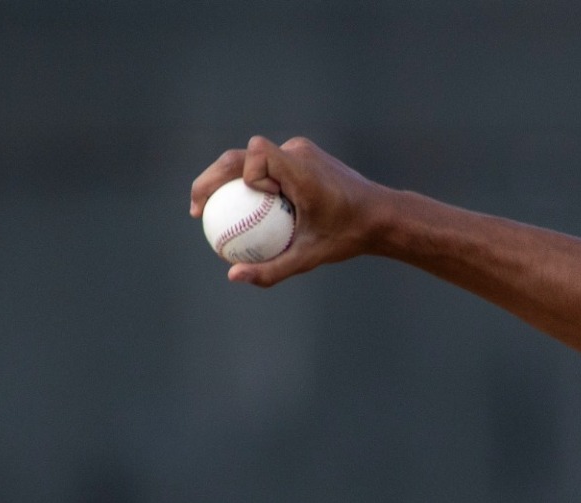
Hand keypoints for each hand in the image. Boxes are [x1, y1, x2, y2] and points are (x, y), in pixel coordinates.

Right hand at [189, 136, 389, 286]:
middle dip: (214, 177)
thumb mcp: (309, 257)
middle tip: (197, 208)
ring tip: (216, 209)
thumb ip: (272, 268)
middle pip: (244, 154)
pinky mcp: (304, 155)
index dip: (247, 175)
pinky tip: (247, 209)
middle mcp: (299, 152)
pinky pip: (270, 165)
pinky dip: (254, 183)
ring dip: (233, 180)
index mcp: (301, 170)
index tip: (255, 202)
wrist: (383, 217)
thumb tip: (233, 275)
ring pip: (254, 158)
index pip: (257, 156)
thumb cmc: (349, 237)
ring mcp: (302, 150)